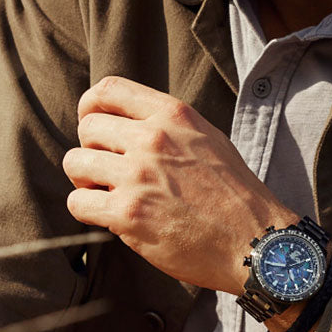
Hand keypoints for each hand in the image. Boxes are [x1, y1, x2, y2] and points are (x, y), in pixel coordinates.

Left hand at [63, 76, 296, 292]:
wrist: (256, 241)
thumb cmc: (235, 196)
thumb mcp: (209, 140)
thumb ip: (169, 127)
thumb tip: (128, 126)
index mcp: (174, 115)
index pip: (109, 90)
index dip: (91, 107)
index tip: (94, 125)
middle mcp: (153, 139)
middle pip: (88, 128)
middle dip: (92, 149)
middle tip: (108, 172)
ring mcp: (138, 176)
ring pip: (75, 163)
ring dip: (85, 180)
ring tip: (107, 194)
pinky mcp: (128, 213)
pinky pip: (78, 203)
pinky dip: (87, 210)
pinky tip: (111, 217)